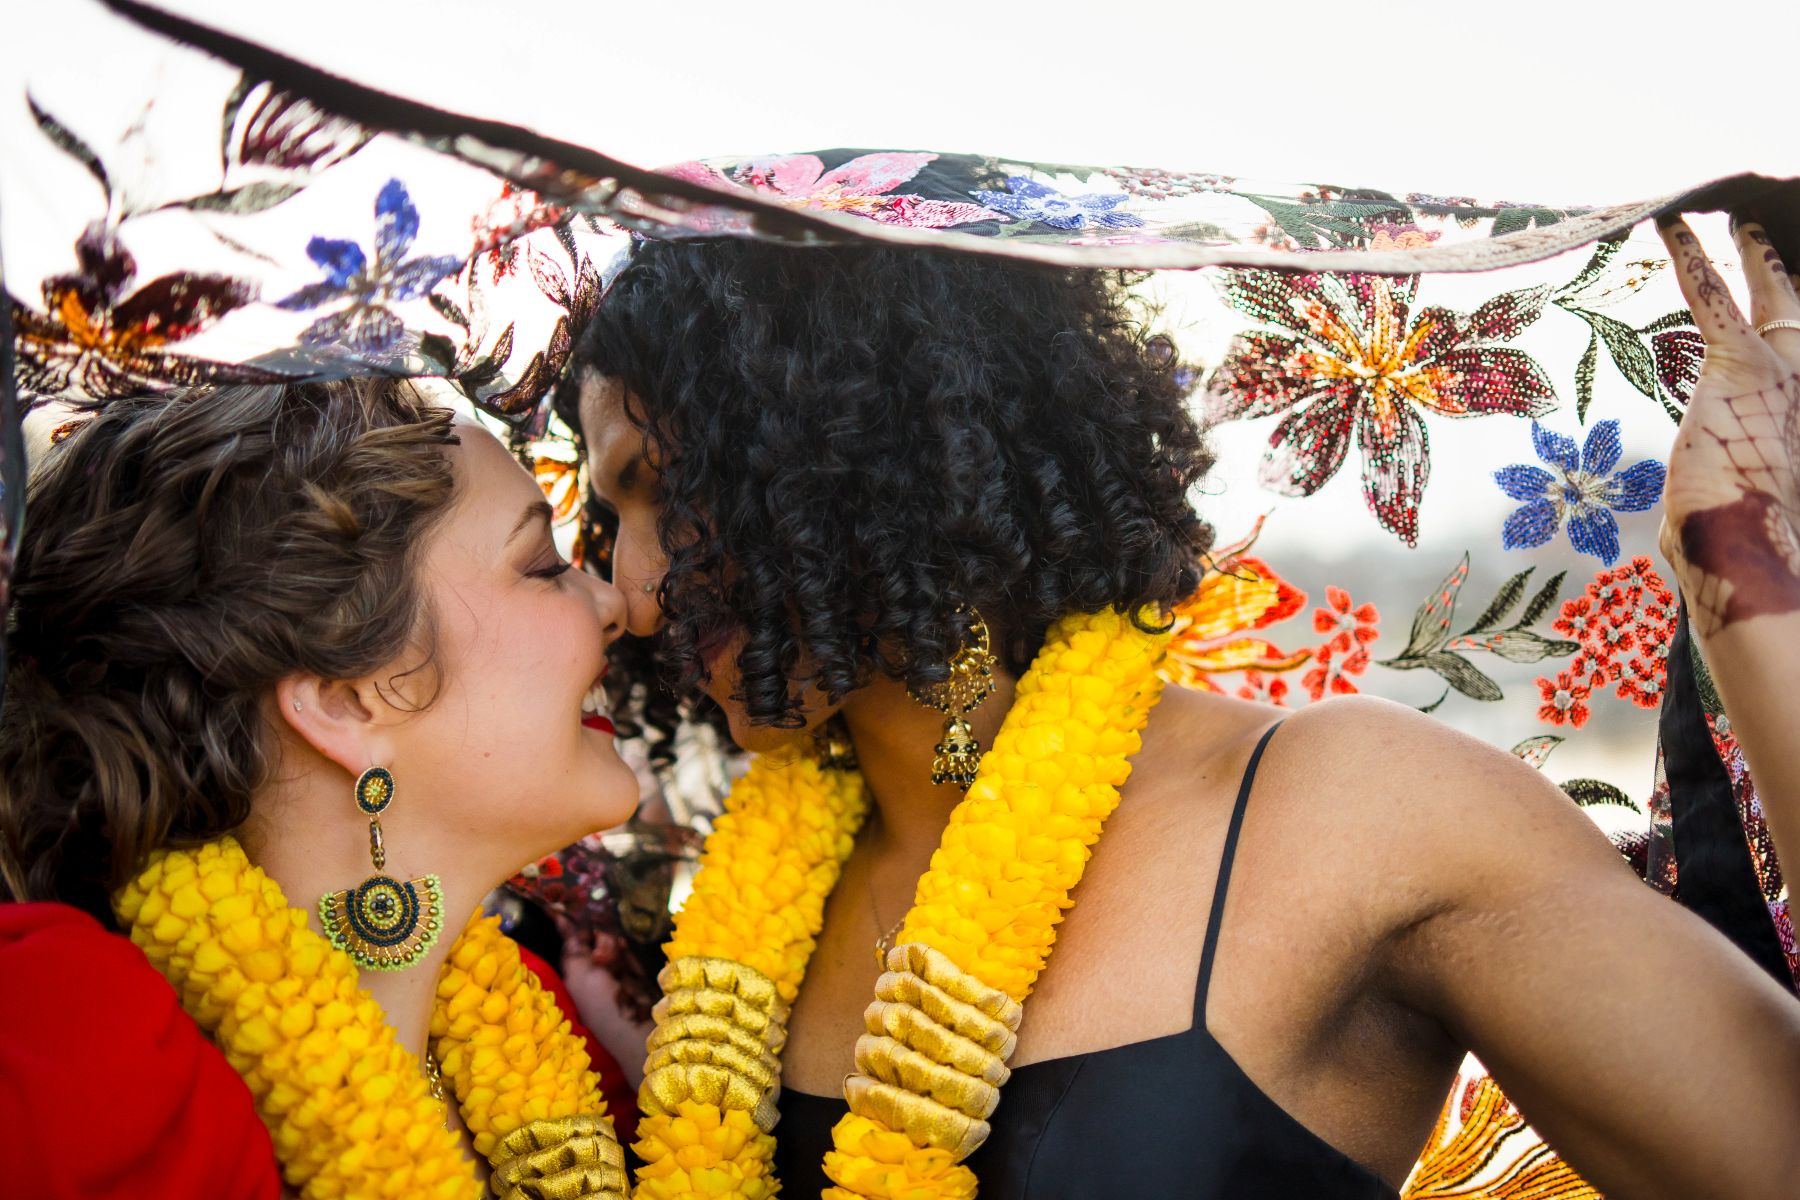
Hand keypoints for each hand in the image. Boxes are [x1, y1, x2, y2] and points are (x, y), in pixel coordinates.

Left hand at [1655, 214, 1799, 636]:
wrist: (1754, 551)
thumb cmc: (1739, 544)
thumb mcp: (1729, 515)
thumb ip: (1718, 501)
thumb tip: (1688, 533)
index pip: (1799, 350)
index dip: (1792, 325)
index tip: (1788, 308)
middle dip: (1789, 271)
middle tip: (1776, 228)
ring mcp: (1785, 371)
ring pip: (1770, 292)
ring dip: (1753, 250)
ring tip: (1740, 211)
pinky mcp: (1741, 364)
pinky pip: (1711, 297)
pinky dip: (1691, 258)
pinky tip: (1674, 223)